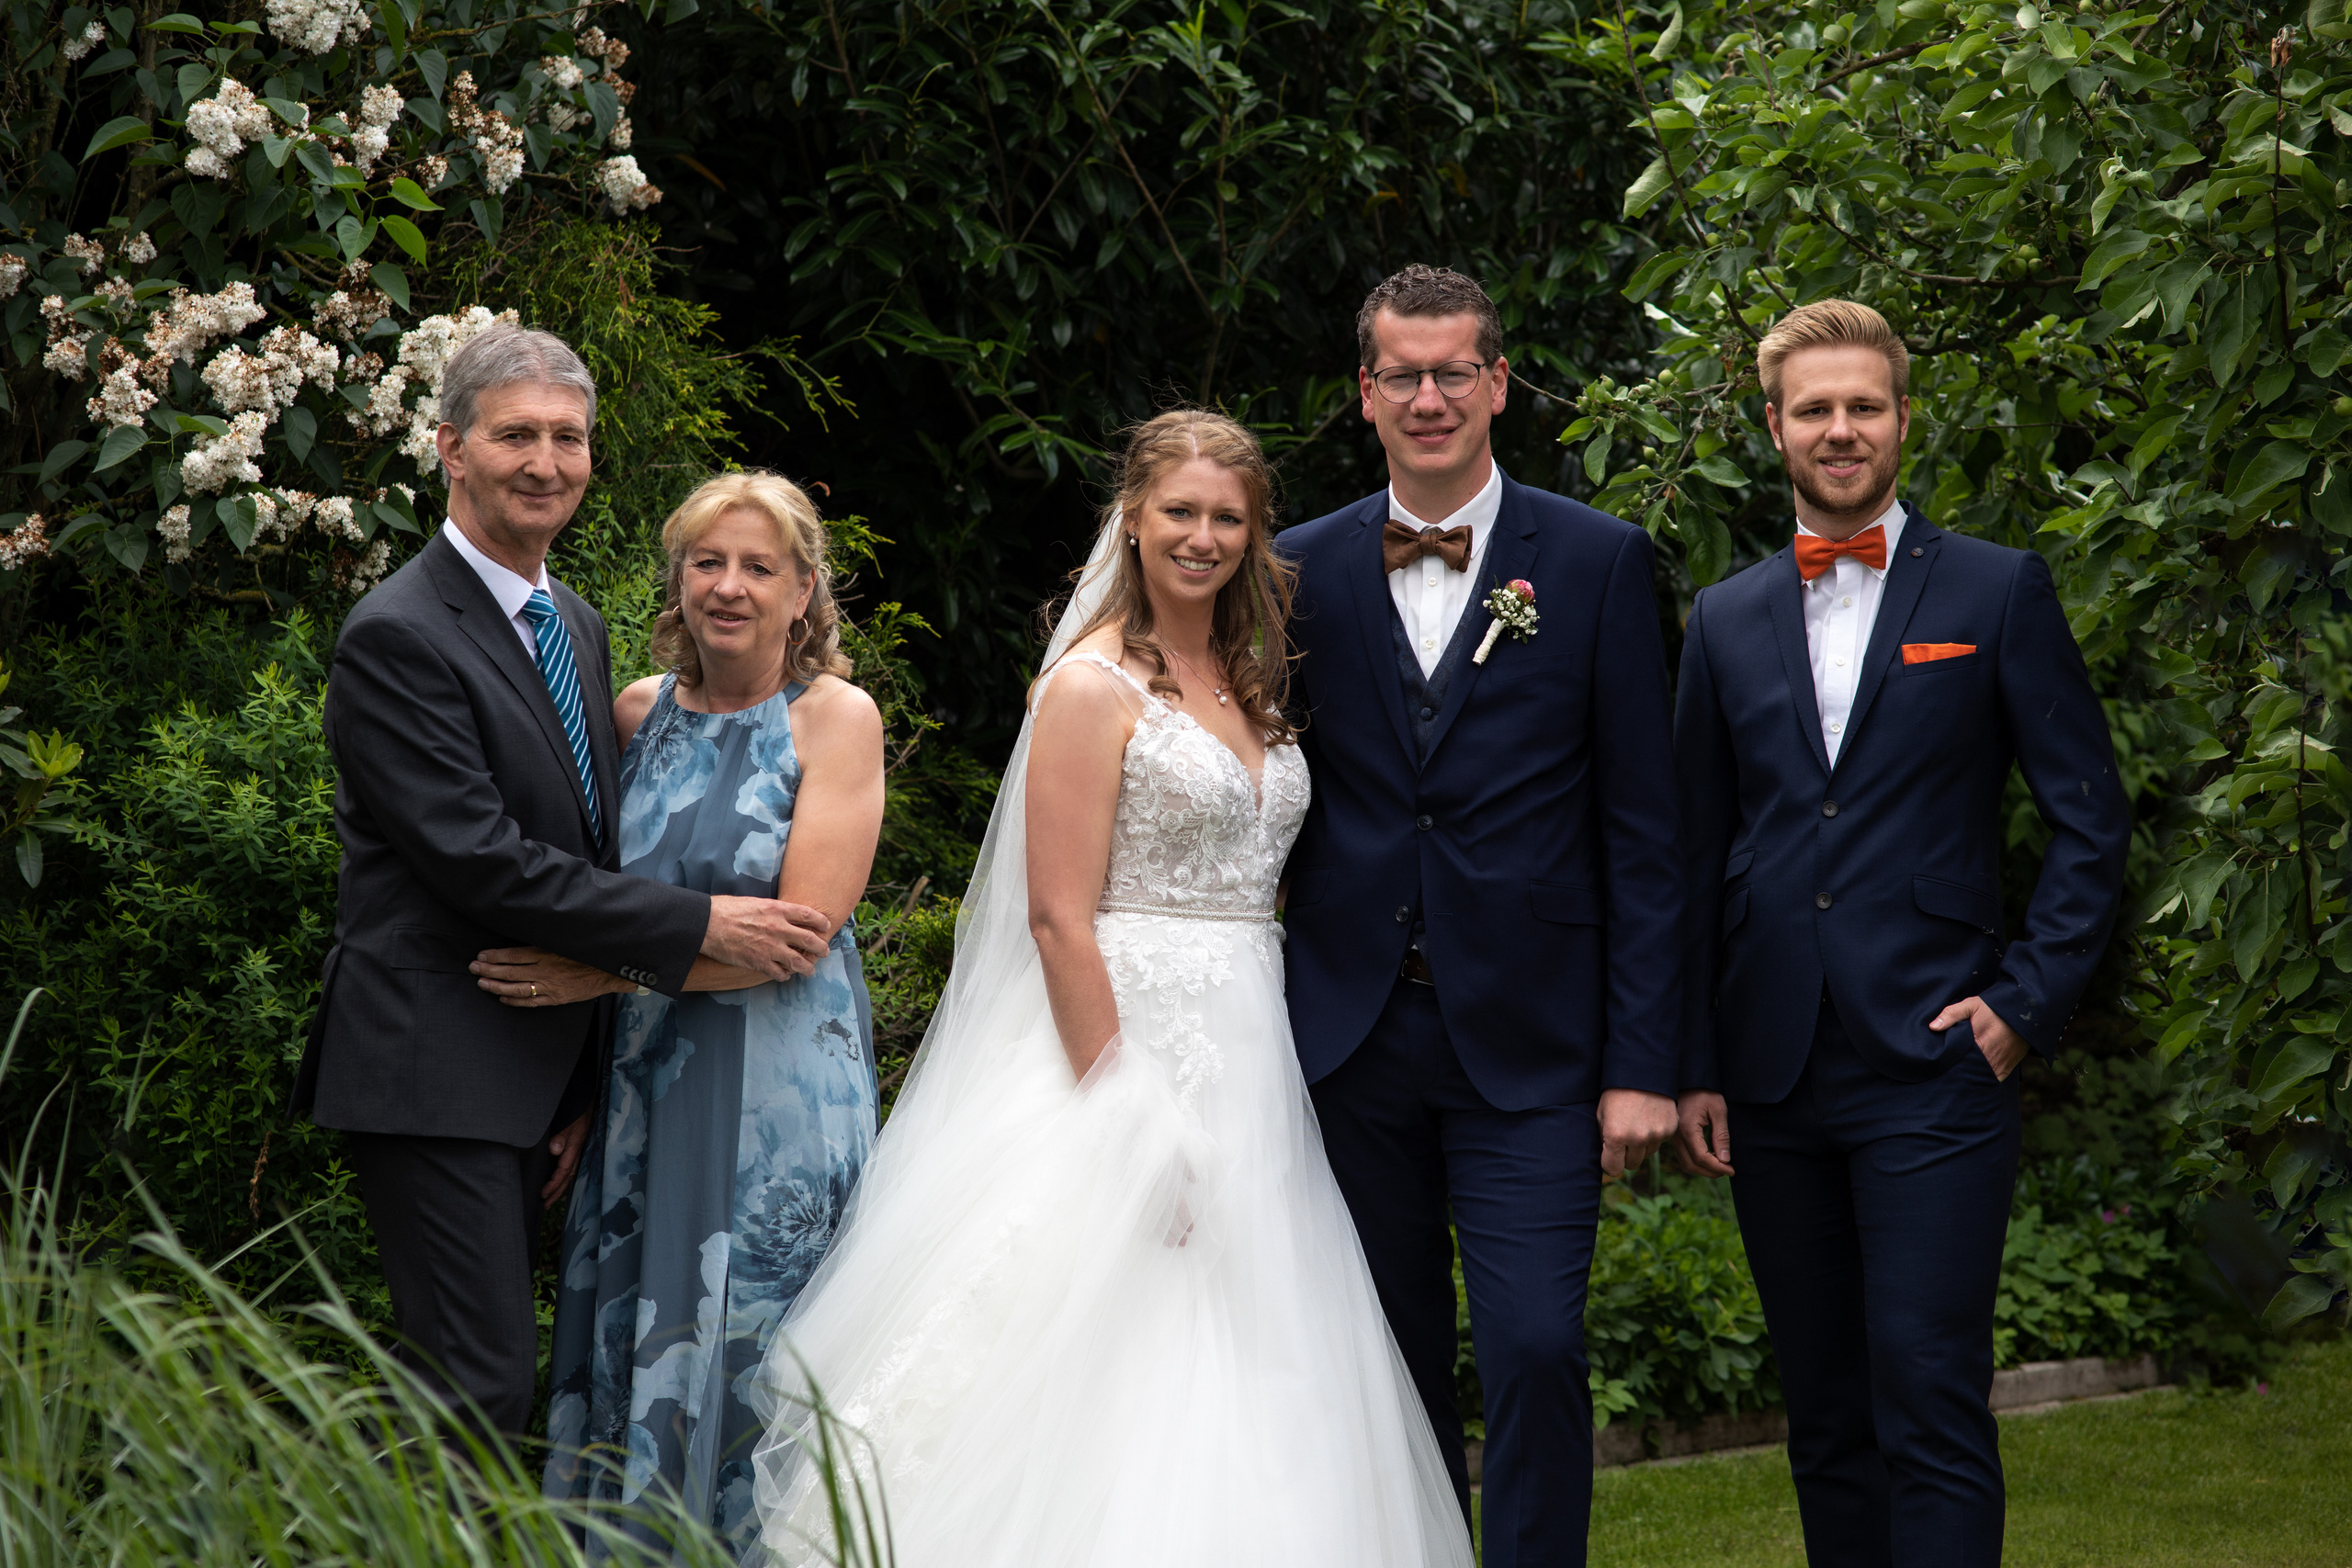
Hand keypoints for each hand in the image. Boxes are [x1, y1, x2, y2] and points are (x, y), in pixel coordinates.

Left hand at [473, 947, 625, 1005]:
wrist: (609, 971)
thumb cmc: (587, 953)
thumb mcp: (565, 941)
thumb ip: (545, 942)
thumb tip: (524, 941)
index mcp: (546, 953)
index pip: (513, 955)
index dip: (495, 957)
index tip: (481, 956)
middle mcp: (545, 970)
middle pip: (510, 972)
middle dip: (489, 971)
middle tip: (474, 969)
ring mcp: (549, 986)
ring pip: (516, 989)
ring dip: (496, 987)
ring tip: (482, 984)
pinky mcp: (555, 998)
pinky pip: (530, 1002)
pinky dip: (515, 1001)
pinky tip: (503, 998)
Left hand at [542, 1111, 591, 1206]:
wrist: (588, 1097)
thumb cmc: (578, 1108)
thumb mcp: (569, 1120)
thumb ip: (562, 1135)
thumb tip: (554, 1150)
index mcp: (575, 1146)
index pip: (563, 1171)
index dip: (553, 1184)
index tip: (543, 1194)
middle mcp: (578, 1150)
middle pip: (567, 1177)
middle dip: (557, 1192)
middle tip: (546, 1205)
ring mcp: (579, 1148)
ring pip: (571, 1173)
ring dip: (561, 1187)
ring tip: (552, 1199)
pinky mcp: (577, 1145)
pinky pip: (572, 1165)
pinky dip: (566, 1177)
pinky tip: (562, 1181)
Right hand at [702, 895, 831, 981]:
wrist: (707, 924)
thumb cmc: (726, 909)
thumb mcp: (754, 902)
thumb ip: (771, 910)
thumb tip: (781, 914)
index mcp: (776, 909)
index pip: (807, 914)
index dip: (820, 921)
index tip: (826, 926)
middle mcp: (777, 928)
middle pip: (809, 940)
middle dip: (821, 948)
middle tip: (825, 952)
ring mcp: (770, 947)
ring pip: (798, 961)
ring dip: (807, 967)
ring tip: (810, 970)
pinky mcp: (759, 962)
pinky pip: (779, 973)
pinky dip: (785, 975)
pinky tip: (785, 975)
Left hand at [1598, 1088, 1677, 1178]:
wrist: (1642, 1071)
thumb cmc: (1616, 1092)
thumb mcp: (1602, 1114)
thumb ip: (1605, 1138)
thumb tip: (1609, 1155)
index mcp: (1615, 1136)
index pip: (1612, 1168)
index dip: (1610, 1162)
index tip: (1610, 1156)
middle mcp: (1637, 1139)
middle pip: (1631, 1164)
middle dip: (1625, 1155)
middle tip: (1623, 1138)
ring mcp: (1656, 1135)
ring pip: (1646, 1154)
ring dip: (1641, 1146)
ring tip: (1637, 1125)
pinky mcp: (1670, 1129)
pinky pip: (1659, 1142)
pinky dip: (1654, 1135)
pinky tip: (1649, 1119)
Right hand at [1675, 1091, 1734, 1177]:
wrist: (1688, 1081)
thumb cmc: (1705, 1093)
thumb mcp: (1718, 1110)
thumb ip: (1722, 1135)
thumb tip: (1725, 1160)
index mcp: (1686, 1128)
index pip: (1701, 1157)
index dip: (1717, 1167)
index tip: (1732, 1170)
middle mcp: (1676, 1135)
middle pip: (1691, 1165)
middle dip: (1711, 1172)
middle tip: (1728, 1171)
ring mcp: (1673, 1137)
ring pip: (1686, 1163)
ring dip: (1703, 1170)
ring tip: (1720, 1167)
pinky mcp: (1674, 1137)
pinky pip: (1683, 1156)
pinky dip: (1696, 1163)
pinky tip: (1710, 1158)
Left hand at [1928, 995, 2028, 1080]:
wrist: (2024, 1012)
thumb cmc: (1995, 1008)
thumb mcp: (1971, 1005)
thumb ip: (1951, 1015)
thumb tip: (1932, 1027)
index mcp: (1978, 1044)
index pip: (1957, 1060)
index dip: (1947, 1063)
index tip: (1939, 1062)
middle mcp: (1989, 1058)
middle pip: (1967, 1072)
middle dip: (1957, 1071)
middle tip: (1946, 1071)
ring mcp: (1999, 1065)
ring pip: (1979, 1078)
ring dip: (1970, 1077)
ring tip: (1958, 1075)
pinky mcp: (2006, 1068)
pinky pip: (1992, 1080)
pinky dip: (1983, 1080)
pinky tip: (1974, 1077)